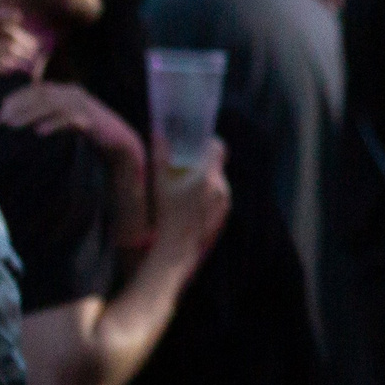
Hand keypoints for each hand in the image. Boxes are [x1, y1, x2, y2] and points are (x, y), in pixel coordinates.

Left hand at [0, 81, 145, 188]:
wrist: (120, 141)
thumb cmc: (89, 132)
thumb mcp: (66, 119)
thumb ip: (49, 114)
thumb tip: (20, 118)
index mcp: (68, 90)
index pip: (38, 88)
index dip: (18, 96)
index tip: (0, 108)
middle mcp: (75, 93)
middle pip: (42, 95)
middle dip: (19, 105)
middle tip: (1, 119)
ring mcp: (84, 105)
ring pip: (51, 105)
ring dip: (29, 114)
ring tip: (12, 125)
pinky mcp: (91, 119)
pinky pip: (69, 118)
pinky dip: (52, 123)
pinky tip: (39, 132)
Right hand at [151, 139, 230, 256]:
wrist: (177, 249)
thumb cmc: (166, 215)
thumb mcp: (159, 184)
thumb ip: (160, 156)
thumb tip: (159, 134)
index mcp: (208, 176)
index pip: (218, 147)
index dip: (207, 142)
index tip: (194, 143)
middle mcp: (222, 187)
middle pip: (216, 164)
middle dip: (200, 161)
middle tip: (182, 164)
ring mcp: (225, 202)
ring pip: (217, 181)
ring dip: (204, 179)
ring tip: (183, 185)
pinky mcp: (224, 214)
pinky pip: (218, 196)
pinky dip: (207, 194)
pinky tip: (189, 202)